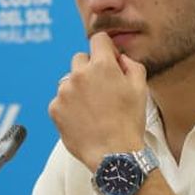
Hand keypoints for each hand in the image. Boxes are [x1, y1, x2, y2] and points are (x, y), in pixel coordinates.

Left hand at [49, 31, 148, 171]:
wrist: (113, 154)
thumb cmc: (129, 122)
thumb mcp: (140, 88)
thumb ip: (131, 64)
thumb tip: (119, 58)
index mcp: (102, 65)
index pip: (98, 40)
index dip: (105, 49)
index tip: (108, 60)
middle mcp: (79, 74)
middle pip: (80, 59)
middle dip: (89, 69)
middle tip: (101, 90)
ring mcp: (64, 92)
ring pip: (69, 81)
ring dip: (78, 89)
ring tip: (92, 109)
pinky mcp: (54, 109)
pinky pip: (60, 100)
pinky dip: (69, 107)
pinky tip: (83, 119)